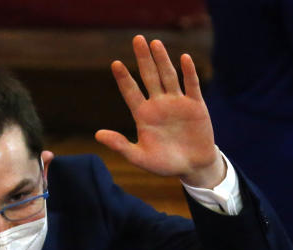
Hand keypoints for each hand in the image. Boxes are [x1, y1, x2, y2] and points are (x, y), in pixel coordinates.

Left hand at [95, 35, 224, 187]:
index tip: (115, 64)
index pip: (131, 92)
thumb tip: (97, 134)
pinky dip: (188, 72)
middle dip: (143, 59)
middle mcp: (159, 104)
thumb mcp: (139, 157)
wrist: (192, 167)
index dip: (123, 79)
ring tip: (155, 43)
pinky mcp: (195, 105)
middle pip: (149, 77)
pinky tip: (184, 58)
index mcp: (143, 115)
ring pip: (168, 76)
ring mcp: (177, 103)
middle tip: (137, 39)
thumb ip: (120, 145)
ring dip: (162, 60)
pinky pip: (191, 85)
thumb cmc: (164, 164)